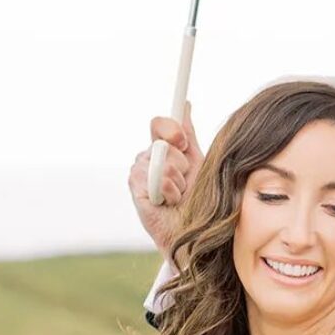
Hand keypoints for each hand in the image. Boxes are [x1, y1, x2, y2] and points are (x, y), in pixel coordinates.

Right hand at [128, 104, 203, 254]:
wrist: (195, 228)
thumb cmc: (200, 198)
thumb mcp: (198, 162)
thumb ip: (189, 135)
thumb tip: (184, 106)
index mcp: (164, 148)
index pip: (159, 124)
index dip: (171, 129)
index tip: (182, 141)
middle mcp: (149, 157)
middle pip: (164, 143)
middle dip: (182, 163)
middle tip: (185, 181)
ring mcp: (140, 172)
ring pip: (162, 162)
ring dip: (178, 181)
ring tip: (178, 195)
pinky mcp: (135, 188)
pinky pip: (156, 179)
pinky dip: (170, 192)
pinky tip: (169, 203)